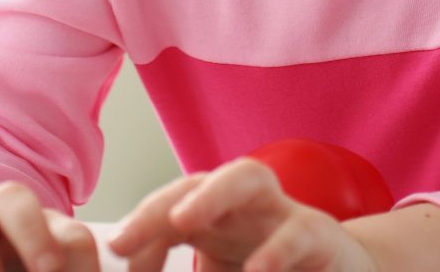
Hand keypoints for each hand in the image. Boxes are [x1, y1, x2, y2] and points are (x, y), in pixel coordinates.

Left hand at [108, 160, 377, 271]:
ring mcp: (283, 213)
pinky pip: (298, 232)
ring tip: (182, 220)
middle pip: (197, 180)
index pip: (167, 210)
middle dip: (157, 202)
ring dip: (212, 193)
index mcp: (216, 219)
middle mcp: (245, 206)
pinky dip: (277, 251)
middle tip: (123, 238)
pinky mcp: (321, 235)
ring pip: (248, 177)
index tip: (118, 254)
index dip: (139, 230)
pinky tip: (259, 270)